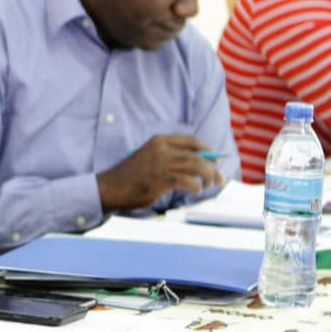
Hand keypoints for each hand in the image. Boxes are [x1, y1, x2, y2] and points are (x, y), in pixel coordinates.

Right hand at [95, 134, 225, 211]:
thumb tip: (199, 163)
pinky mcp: (160, 180)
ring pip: (195, 166)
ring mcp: (161, 164)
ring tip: (210, 185)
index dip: (207, 150)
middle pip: (197, 155)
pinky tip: (196, 190)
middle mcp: (161, 149)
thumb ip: (170, 157)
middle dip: (212, 168)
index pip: (191, 141)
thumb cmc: (132, 175)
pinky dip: (195, 186)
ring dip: (208, 176)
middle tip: (219, 178)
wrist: (111, 187)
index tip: (215, 159)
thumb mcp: (150, 157)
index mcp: (159, 141)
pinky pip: (186, 181)